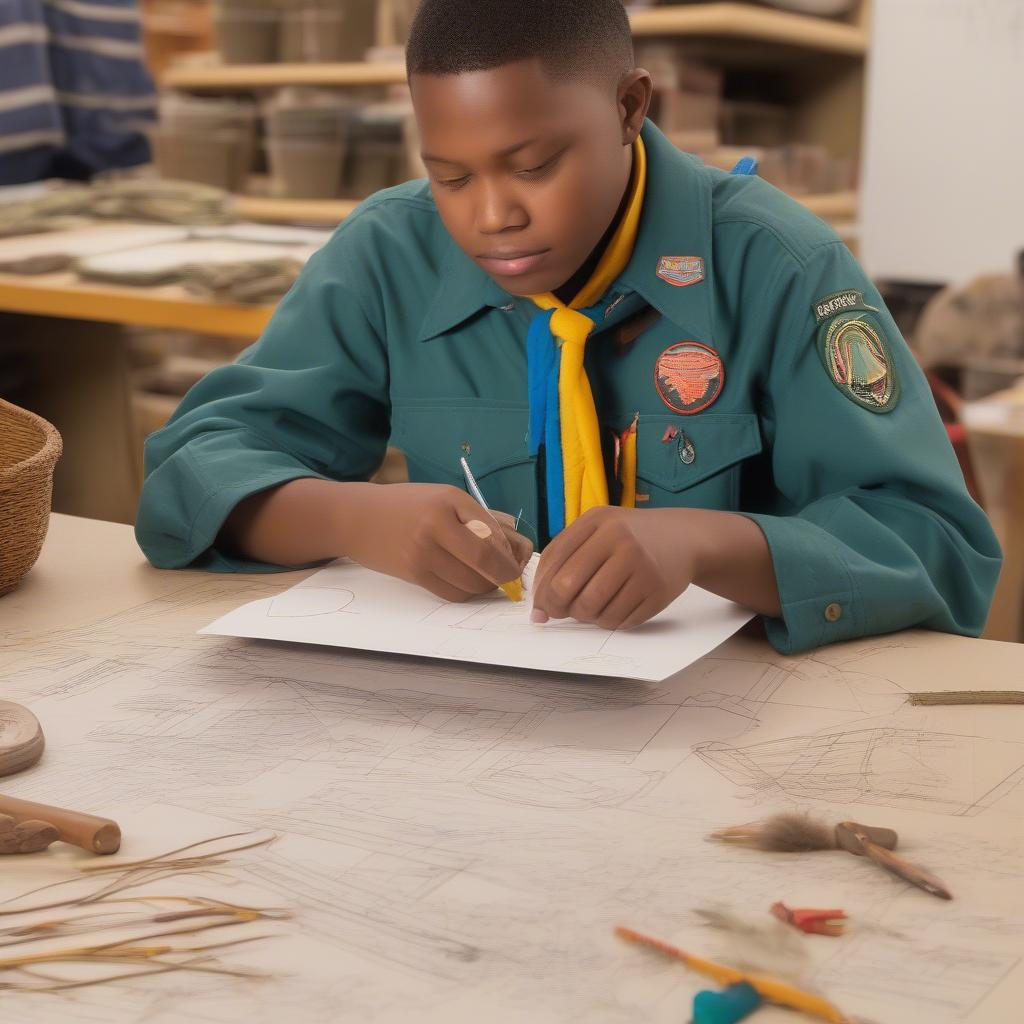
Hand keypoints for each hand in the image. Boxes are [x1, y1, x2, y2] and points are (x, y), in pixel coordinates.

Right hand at [345, 483, 532, 602]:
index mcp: (449, 501)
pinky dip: (467, 592)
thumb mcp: (444, 497)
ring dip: (486, 586)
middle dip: (505, 575)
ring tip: (487, 578)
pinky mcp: (414, 575)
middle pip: (485, 562)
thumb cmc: (406, 504)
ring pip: (471, 583)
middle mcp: (436, 526)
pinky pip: (453, 593)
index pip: (493, 534)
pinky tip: (467, 582)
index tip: (516, 560)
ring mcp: (423, 554)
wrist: (357, 517)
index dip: (510, 553)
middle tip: (509, 576)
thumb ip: (481, 517)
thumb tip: (518, 546)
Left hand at [531, 507, 697, 629]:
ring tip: (591, 608)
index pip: (554, 562)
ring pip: (593, 609)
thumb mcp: (596, 531)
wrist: (683, 538)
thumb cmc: (628, 537)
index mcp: (597, 521)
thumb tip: (538, 611)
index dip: (542, 591)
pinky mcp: (657, 592)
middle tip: (562, 612)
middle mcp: (620, 540)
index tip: (542, 606)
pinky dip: (608, 622)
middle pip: (569, 588)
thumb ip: (562, 561)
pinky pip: (619, 621)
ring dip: (585, 617)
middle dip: (558, 607)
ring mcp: (641, 566)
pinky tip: (613, 609)